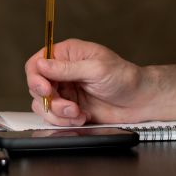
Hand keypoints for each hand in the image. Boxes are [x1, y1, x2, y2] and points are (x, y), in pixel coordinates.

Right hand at [25, 38, 150, 125]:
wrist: (139, 101)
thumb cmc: (124, 77)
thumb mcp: (96, 69)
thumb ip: (67, 68)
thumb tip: (41, 64)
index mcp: (67, 54)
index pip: (37, 63)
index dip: (35, 77)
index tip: (45, 90)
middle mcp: (63, 72)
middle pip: (36, 87)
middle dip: (51, 100)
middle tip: (69, 106)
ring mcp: (65, 91)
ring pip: (43, 105)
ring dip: (58, 113)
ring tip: (78, 113)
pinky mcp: (69, 108)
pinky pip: (54, 117)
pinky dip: (65, 120)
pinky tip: (82, 116)